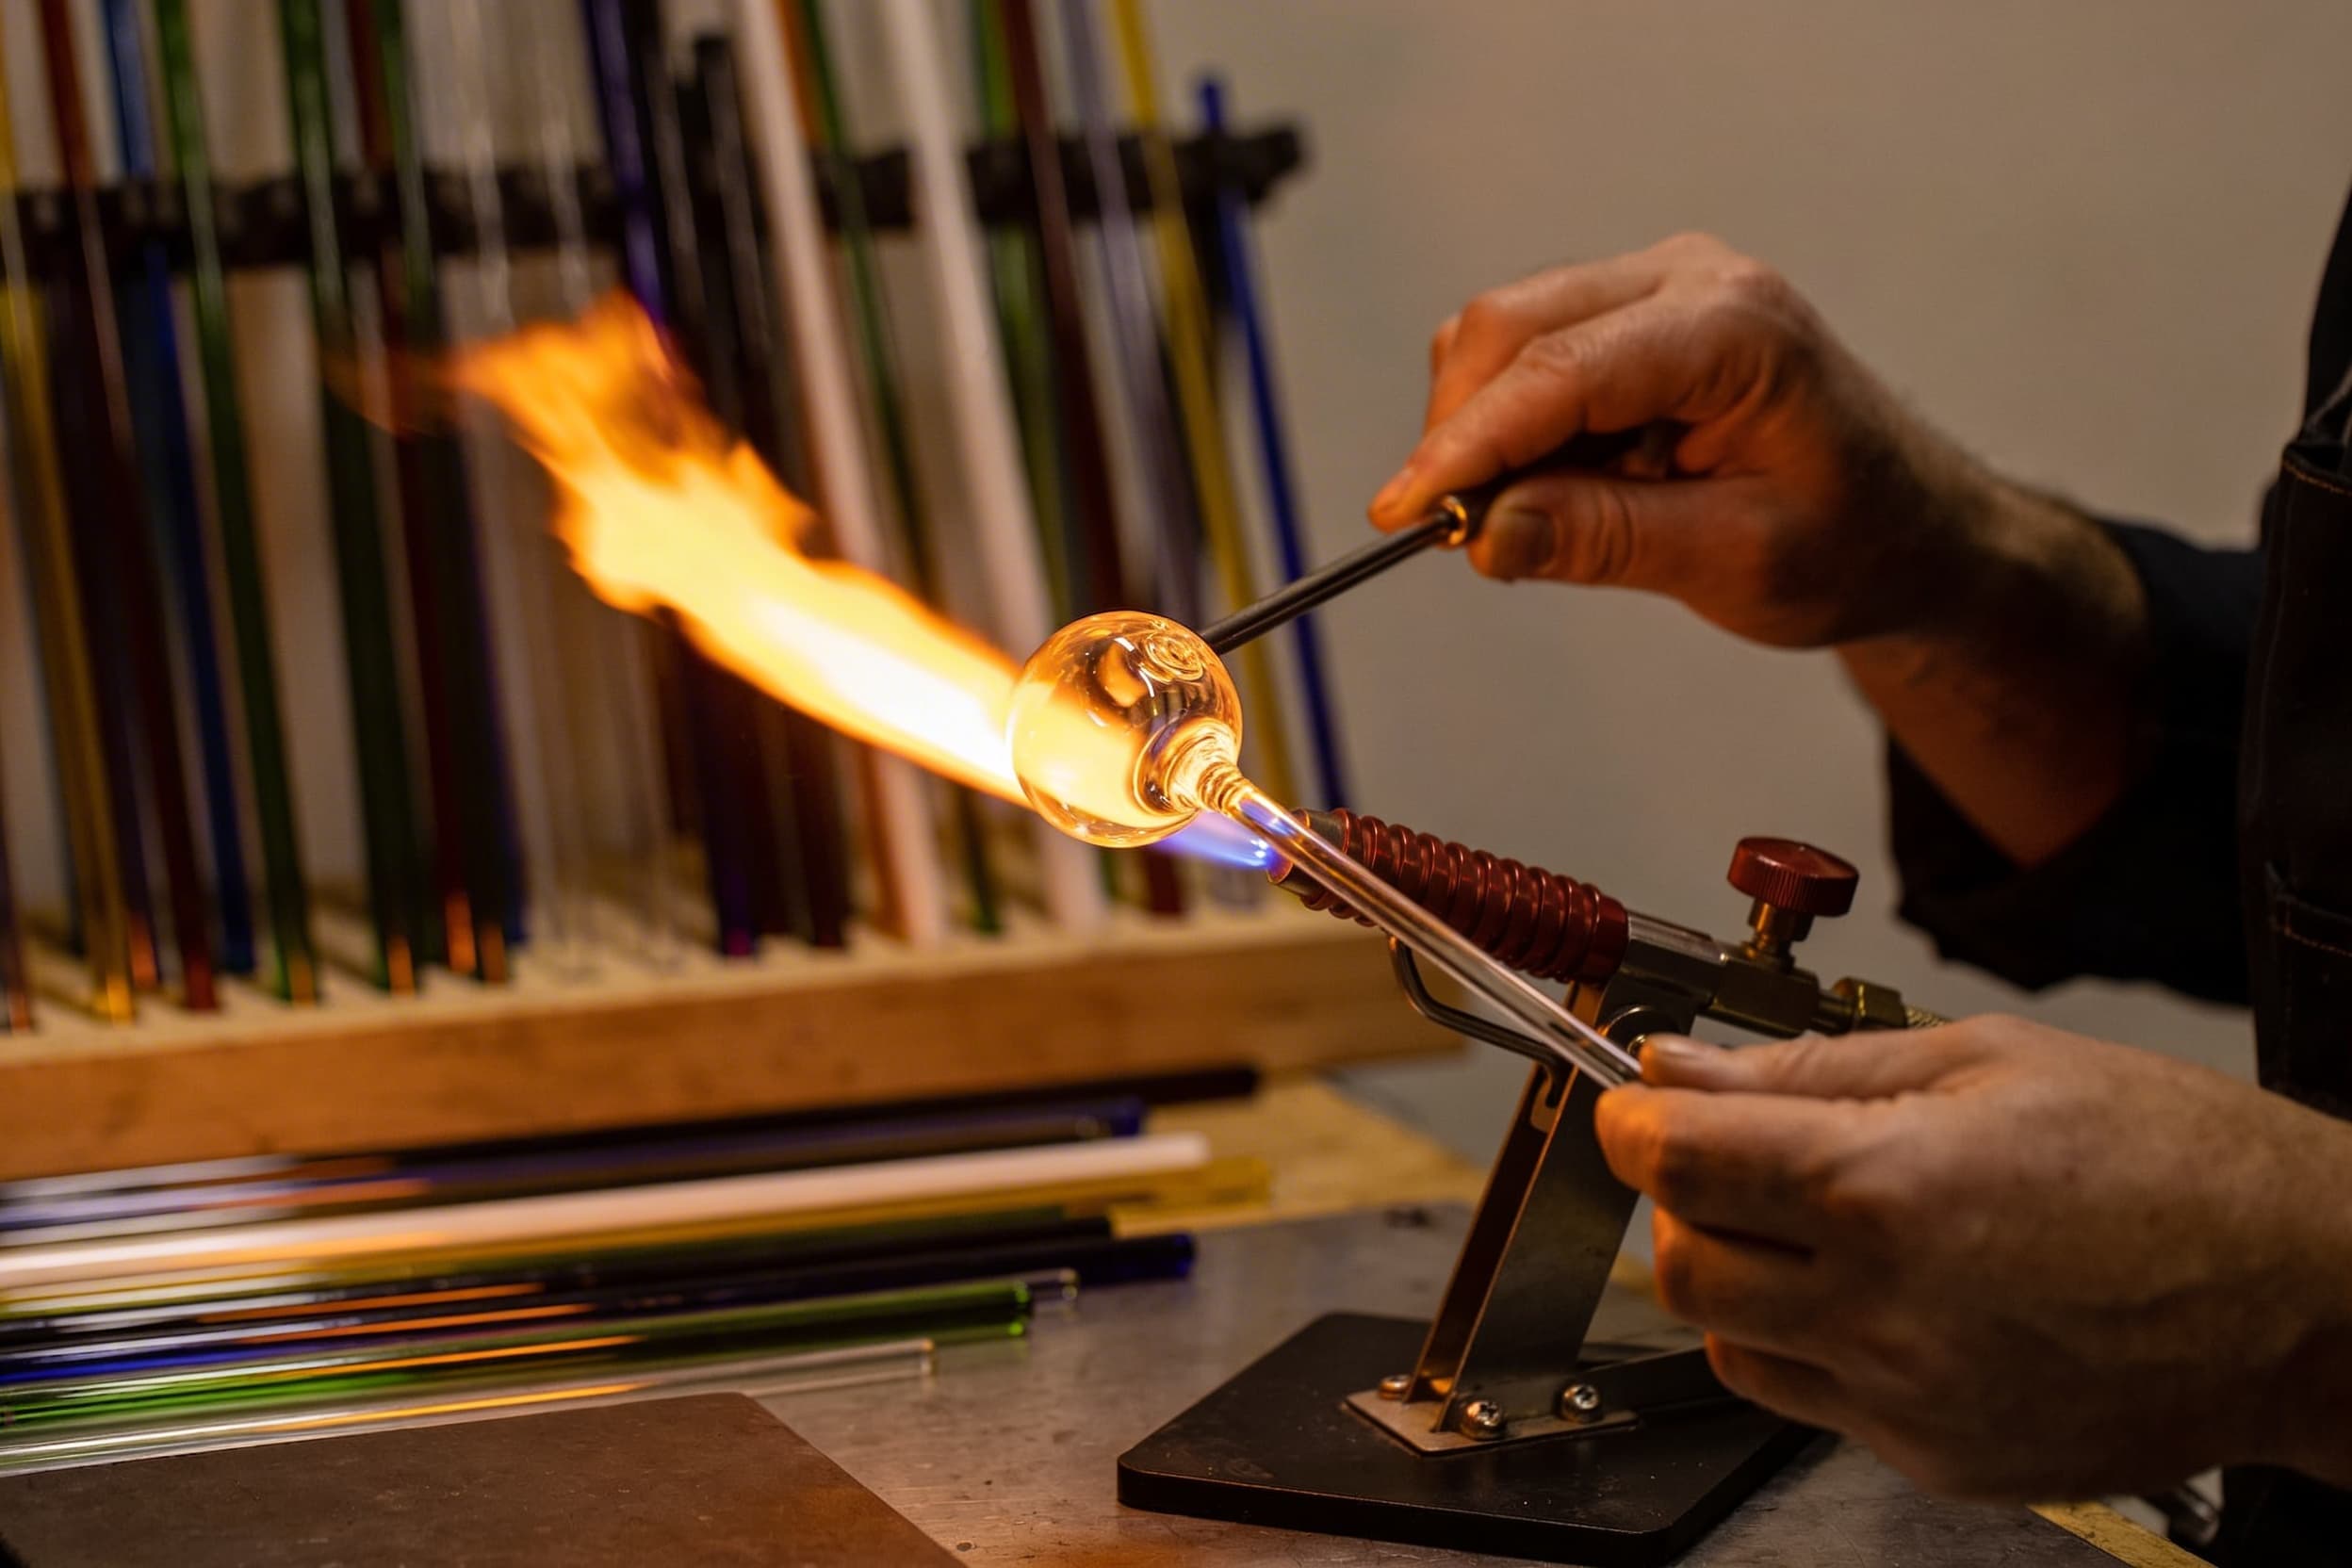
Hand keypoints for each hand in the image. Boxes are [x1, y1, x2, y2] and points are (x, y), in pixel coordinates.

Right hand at [1378, 233, 2148, 863]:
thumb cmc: (1850, 542)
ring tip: (1535, 520)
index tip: (1402, 512)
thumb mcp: (1736, 563)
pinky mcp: (1634, 313)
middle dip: (1461, 433)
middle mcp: (1692, 281)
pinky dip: (1512, 424)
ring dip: (1484, 431)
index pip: (1559, 371)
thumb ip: (1607, 542)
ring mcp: (1660, 286)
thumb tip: (1485, 534)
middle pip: (1511, 327)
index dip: (1466, 444)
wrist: (1909, 527)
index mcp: (1736, 330)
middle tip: (1452, 536)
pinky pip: (1528, 351)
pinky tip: (1559, 486)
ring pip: (1504, 333)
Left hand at [1592, 1018, 2351, 1499]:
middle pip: (1680, 1259)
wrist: (2309, 1297)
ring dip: (1744, 1273)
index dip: (1633, 1118)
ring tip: (1836, 1224)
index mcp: (1889, 1188)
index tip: (1640, 1101)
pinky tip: (1897, 1291)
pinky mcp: (1938, 1458)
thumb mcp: (1987, 1061)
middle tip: (1739, 1154)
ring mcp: (1909, 1400)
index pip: (1674, 1160)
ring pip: (1732, 1337)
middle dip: (1684, 1198)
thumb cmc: (2177, 1162)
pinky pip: (1812, 1397)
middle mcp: (1885, 1309)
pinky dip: (1816, 1339)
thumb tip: (1682, 1066)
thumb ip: (1808, 1069)